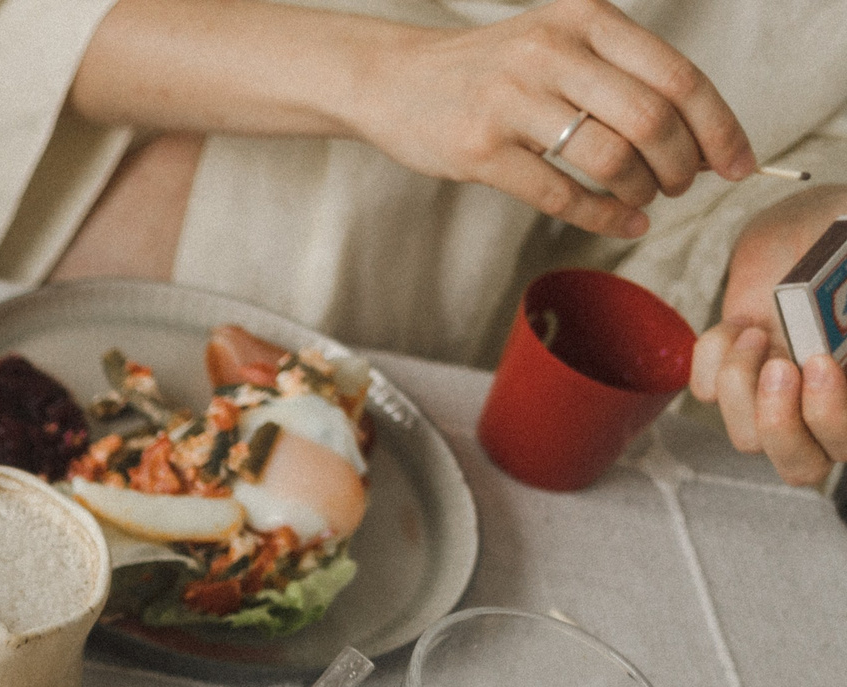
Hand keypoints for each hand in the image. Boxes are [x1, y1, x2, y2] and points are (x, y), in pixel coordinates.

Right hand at [354, 0, 752, 239]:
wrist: (395, 79)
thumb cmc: (489, 69)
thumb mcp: (559, 41)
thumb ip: (622, 73)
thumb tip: (699, 134)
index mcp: (584, 18)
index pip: (677, 75)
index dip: (718, 126)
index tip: (738, 164)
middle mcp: (552, 52)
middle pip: (653, 118)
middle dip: (683, 164)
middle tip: (684, 184)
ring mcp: (513, 101)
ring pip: (612, 157)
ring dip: (644, 189)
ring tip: (645, 198)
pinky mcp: (480, 150)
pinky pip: (561, 193)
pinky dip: (604, 215)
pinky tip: (622, 221)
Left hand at [689, 188, 846, 485]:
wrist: (809, 227)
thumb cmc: (844, 242)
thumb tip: (846, 328)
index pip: (845, 443)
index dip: (832, 419)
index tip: (820, 363)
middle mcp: (821, 407)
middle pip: (800, 467)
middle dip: (781, 423)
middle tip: (780, 367)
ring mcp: (773, 396)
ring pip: (745, 438)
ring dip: (741, 385)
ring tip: (755, 332)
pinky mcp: (729, 376)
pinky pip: (704, 395)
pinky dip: (712, 359)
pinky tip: (738, 325)